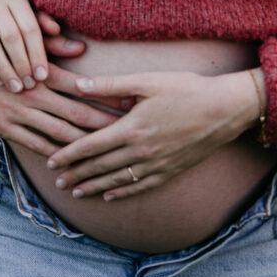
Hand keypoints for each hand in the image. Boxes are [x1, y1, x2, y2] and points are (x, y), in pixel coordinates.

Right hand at [0, 0, 82, 91]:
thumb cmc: (12, 23)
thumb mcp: (31, 27)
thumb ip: (53, 39)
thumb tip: (80, 49)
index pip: (30, 28)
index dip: (38, 54)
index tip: (43, 77)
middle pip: (10, 36)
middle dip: (21, 64)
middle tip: (29, 86)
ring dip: (3, 68)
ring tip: (14, 88)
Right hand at [0, 44, 123, 156]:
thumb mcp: (18, 47)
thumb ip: (49, 50)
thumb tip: (80, 48)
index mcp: (39, 72)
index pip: (81, 87)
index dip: (107, 96)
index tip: (131, 103)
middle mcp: (32, 93)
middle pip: (77, 114)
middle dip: (106, 126)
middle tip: (132, 135)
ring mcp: (18, 114)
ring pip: (60, 135)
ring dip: (86, 147)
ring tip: (110, 156)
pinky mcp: (4, 128)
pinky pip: (36, 147)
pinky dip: (56, 157)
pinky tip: (73, 166)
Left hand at [45, 69, 260, 199]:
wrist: (225, 109)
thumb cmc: (186, 89)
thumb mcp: (146, 80)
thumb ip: (110, 84)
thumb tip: (78, 85)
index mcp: (131, 128)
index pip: (91, 145)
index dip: (69, 154)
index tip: (51, 161)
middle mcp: (141, 151)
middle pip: (101, 167)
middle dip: (76, 175)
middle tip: (57, 181)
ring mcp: (157, 164)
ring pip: (118, 180)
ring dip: (94, 187)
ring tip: (75, 192)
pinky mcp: (171, 170)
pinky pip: (141, 186)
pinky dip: (122, 192)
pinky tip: (109, 195)